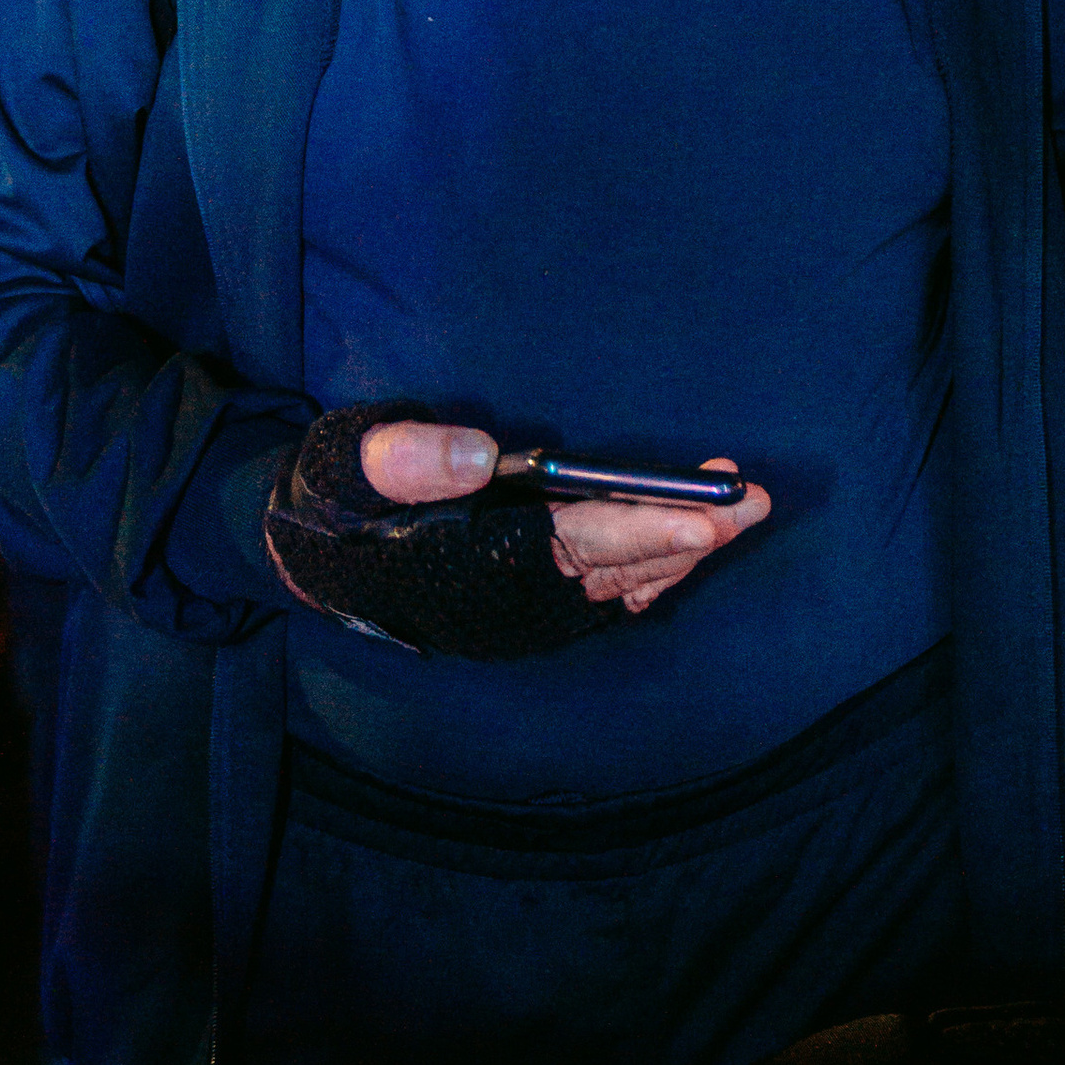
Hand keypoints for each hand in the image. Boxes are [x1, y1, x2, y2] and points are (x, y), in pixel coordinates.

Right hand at [362, 423, 771, 615]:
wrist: (310, 554)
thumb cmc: (332, 496)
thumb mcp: (347, 461)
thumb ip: (405, 458)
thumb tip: (482, 455)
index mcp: (472, 563)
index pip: (574, 545)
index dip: (643, 530)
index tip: (705, 519)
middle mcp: (509, 600)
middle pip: (617, 566)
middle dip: (689, 536)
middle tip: (754, 501)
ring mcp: (522, 610)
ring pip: (621, 582)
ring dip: (683, 550)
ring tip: (742, 510)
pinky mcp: (529, 603)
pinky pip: (606, 593)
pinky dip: (653, 571)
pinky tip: (692, 550)